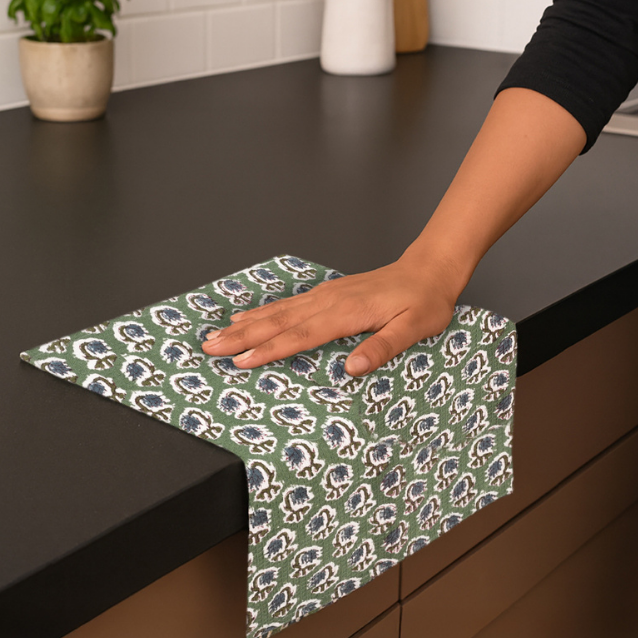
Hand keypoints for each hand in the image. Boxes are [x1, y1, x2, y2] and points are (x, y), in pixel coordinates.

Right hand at [198, 256, 461, 377]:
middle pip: (279, 321)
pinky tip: (245, 317)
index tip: (241, 361)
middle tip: (208, 349)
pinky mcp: (327, 294)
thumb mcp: (415, 328)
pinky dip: (262, 312)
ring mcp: (326, 295)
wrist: (429, 269)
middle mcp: (330, 301)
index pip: (302, 335)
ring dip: (245, 325)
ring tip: (214, 336)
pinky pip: (288, 304)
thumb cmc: (425, 301)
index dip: (270, 350)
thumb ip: (383, 347)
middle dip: (242, 336)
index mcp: (348, 312)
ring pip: (278, 311)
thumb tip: (353, 369)